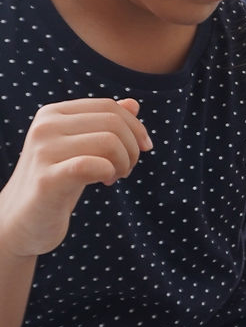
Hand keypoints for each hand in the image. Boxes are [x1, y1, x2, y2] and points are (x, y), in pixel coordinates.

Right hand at [0, 98, 151, 258]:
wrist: (21, 222)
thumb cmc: (56, 182)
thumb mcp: (81, 149)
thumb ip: (103, 125)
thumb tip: (134, 103)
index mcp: (52, 113)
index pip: (108, 107)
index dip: (135, 127)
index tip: (143, 149)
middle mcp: (45, 127)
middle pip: (113, 123)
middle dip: (132, 148)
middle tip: (125, 170)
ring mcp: (43, 152)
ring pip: (109, 142)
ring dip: (124, 163)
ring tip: (113, 178)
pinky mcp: (47, 180)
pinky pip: (92, 165)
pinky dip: (109, 172)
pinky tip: (105, 182)